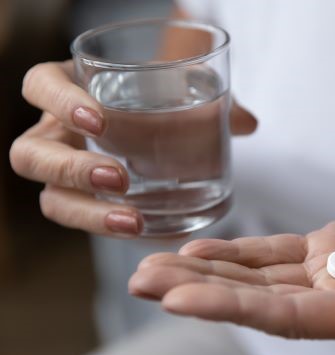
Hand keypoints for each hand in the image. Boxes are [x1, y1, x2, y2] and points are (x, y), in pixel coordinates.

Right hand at [10, 61, 257, 236]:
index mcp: (71, 90)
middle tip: (118, 179)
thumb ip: (214, 103)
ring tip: (132, 220)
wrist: (156, 118)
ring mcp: (65, 170)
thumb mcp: (182, 90)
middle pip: (31, 154)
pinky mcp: (83, 201)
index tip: (100, 121)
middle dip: (69, 169)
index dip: (59, 102)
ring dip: (86, 212)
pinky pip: (80, 220)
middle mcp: (57, 132)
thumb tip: (248, 124)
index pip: (40, 85)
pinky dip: (107, 228)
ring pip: (50, 198)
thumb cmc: (160, 97)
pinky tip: (145, 233)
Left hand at [129, 167, 334, 354]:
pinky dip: (240, 252)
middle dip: (199, 292)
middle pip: (259, 300)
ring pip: (260, 277)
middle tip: (139, 282)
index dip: (230, 307)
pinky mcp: (334, 246)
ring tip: (153, 267)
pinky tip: (202, 249)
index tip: (175, 298)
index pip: (286, 317)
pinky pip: (279, 252)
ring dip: (208, 272)